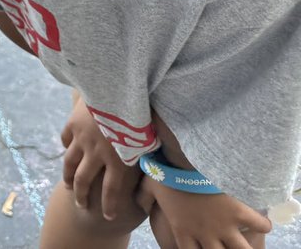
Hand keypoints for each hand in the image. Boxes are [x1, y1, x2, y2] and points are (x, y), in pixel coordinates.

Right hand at [60, 93, 143, 222]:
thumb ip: (149, 155)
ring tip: (68, 186)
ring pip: (70, 164)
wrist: (116, 89)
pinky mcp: (73, 124)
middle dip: (82, 196)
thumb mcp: (149, 139)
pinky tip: (67, 151)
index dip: (109, 206)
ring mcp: (82, 139)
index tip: (108, 216)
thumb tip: (162, 168)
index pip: (111, 191)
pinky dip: (66, 147)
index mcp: (119, 160)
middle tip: (81, 204)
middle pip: (84, 181)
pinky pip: (66, 140)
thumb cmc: (140, 114)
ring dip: (68, 177)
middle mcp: (97, 153)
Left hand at [138, 176, 270, 248]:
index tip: (199, 247)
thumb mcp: (148, 186)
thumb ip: (143, 199)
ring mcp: (223, 227)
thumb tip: (140, 205)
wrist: (187, 163)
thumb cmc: (165, 174)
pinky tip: (265, 224)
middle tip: (224, 245)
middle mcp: (204, 234)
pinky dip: (263, 225)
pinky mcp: (239, 213)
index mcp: (182, 230)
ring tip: (248, 246)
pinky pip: (257, 225)